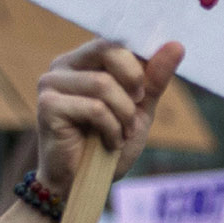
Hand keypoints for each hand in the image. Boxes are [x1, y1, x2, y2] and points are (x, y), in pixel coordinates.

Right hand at [35, 38, 185, 197]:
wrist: (85, 183)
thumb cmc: (109, 143)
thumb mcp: (140, 109)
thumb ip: (154, 78)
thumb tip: (176, 45)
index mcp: (85, 59)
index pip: (116, 39)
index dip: (139, 62)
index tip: (144, 91)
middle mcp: (63, 65)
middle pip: (109, 50)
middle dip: (134, 83)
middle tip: (136, 108)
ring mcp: (51, 83)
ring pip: (104, 84)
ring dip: (124, 115)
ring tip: (121, 133)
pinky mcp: (47, 105)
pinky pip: (95, 108)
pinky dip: (111, 129)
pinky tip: (108, 142)